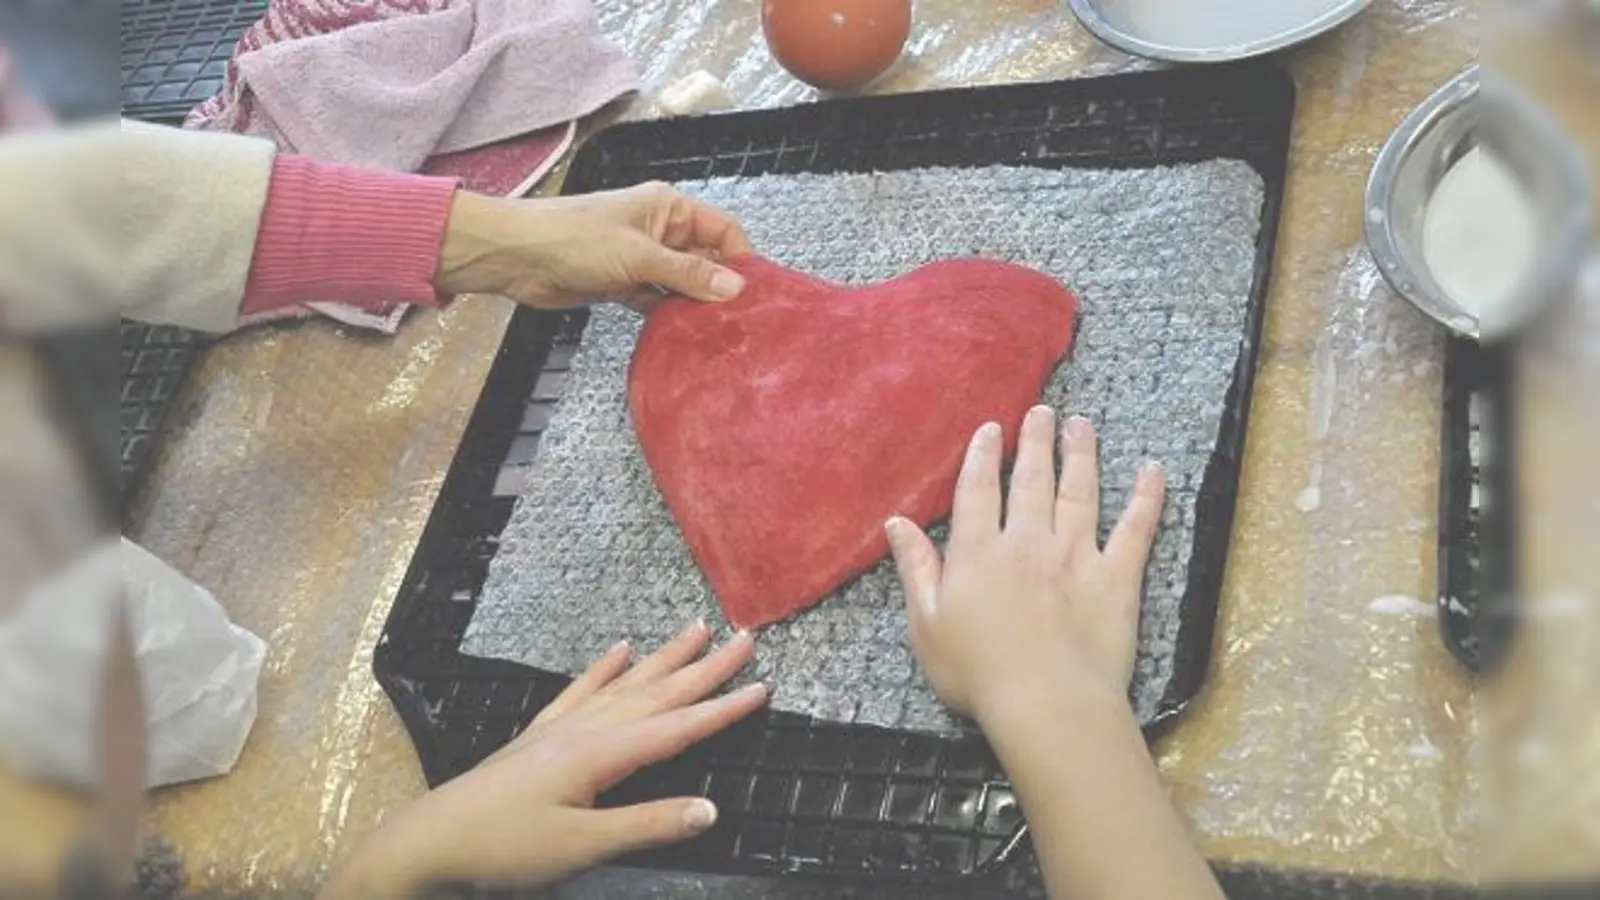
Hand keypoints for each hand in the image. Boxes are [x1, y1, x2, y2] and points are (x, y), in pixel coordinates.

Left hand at [320, 622, 764, 898]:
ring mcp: (561, 727)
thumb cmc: (506, 847)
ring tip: (696, 628)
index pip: (677, 729)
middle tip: (744, 638)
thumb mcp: (582, 847)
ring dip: (664, 658)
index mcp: (602, 754)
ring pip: (625, 684)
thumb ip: (647, 824)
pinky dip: (604, 669)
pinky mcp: (538, 735)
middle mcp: (586, 729)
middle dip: (704, 668)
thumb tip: (711, 809)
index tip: (763, 687)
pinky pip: (580, 690)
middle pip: (657, 693)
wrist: (431, 838)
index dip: (722, 710)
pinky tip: (620, 649)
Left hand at [433, 182, 751, 310]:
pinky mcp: (623, 284)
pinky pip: (658, 301)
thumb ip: (688, 274)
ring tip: (717, 335)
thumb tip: (735, 288)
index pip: (723, 230)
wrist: (517, 257)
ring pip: (682, 284)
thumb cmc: (574, 239)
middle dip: (720, 287)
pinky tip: (684, 336)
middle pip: (705, 259)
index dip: (741, 258)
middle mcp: (660, 230)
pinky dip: (669, 316)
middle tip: (740, 322)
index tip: (753, 293)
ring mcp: (642, 259)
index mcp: (669, 208)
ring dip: (694, 306)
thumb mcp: (639, 256)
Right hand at [884, 407, 1164, 722]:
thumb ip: (916, 568)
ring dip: (1081, 453)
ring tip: (1081, 425)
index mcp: (978, 552)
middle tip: (1043, 411)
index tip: (992, 429)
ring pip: (1080, 491)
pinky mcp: (1117, 576)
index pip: (979, 490)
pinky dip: (1145, 496)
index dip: (984, 455)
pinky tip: (1151, 470)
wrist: (1047, 703)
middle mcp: (1028, 540)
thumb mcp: (926, 624)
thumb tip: (896, 523)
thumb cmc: (977, 673)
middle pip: (1033, 479)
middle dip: (1036, 441)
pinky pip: (1135, 528)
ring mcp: (1076, 554)